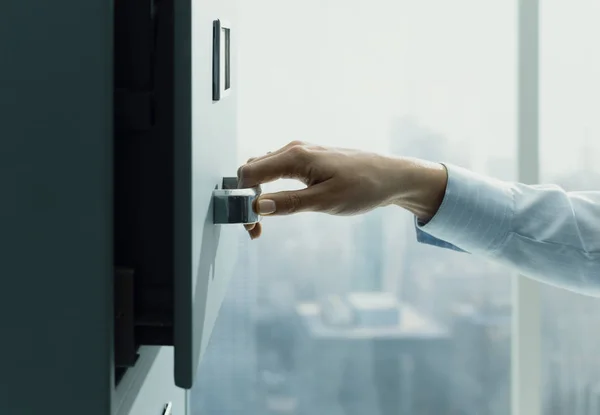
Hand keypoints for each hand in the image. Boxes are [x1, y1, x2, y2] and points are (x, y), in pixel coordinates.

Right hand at [237, 141, 447, 238]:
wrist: (391, 177)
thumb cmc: (363, 187)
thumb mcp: (325, 201)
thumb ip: (289, 203)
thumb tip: (256, 207)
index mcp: (295, 156)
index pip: (249, 173)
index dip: (242, 200)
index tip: (250, 225)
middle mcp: (294, 149)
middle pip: (252, 170)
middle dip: (246, 199)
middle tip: (255, 229)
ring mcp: (301, 152)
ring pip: (263, 170)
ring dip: (257, 195)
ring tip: (263, 223)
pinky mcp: (308, 159)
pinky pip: (277, 169)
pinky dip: (269, 188)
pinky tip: (276, 205)